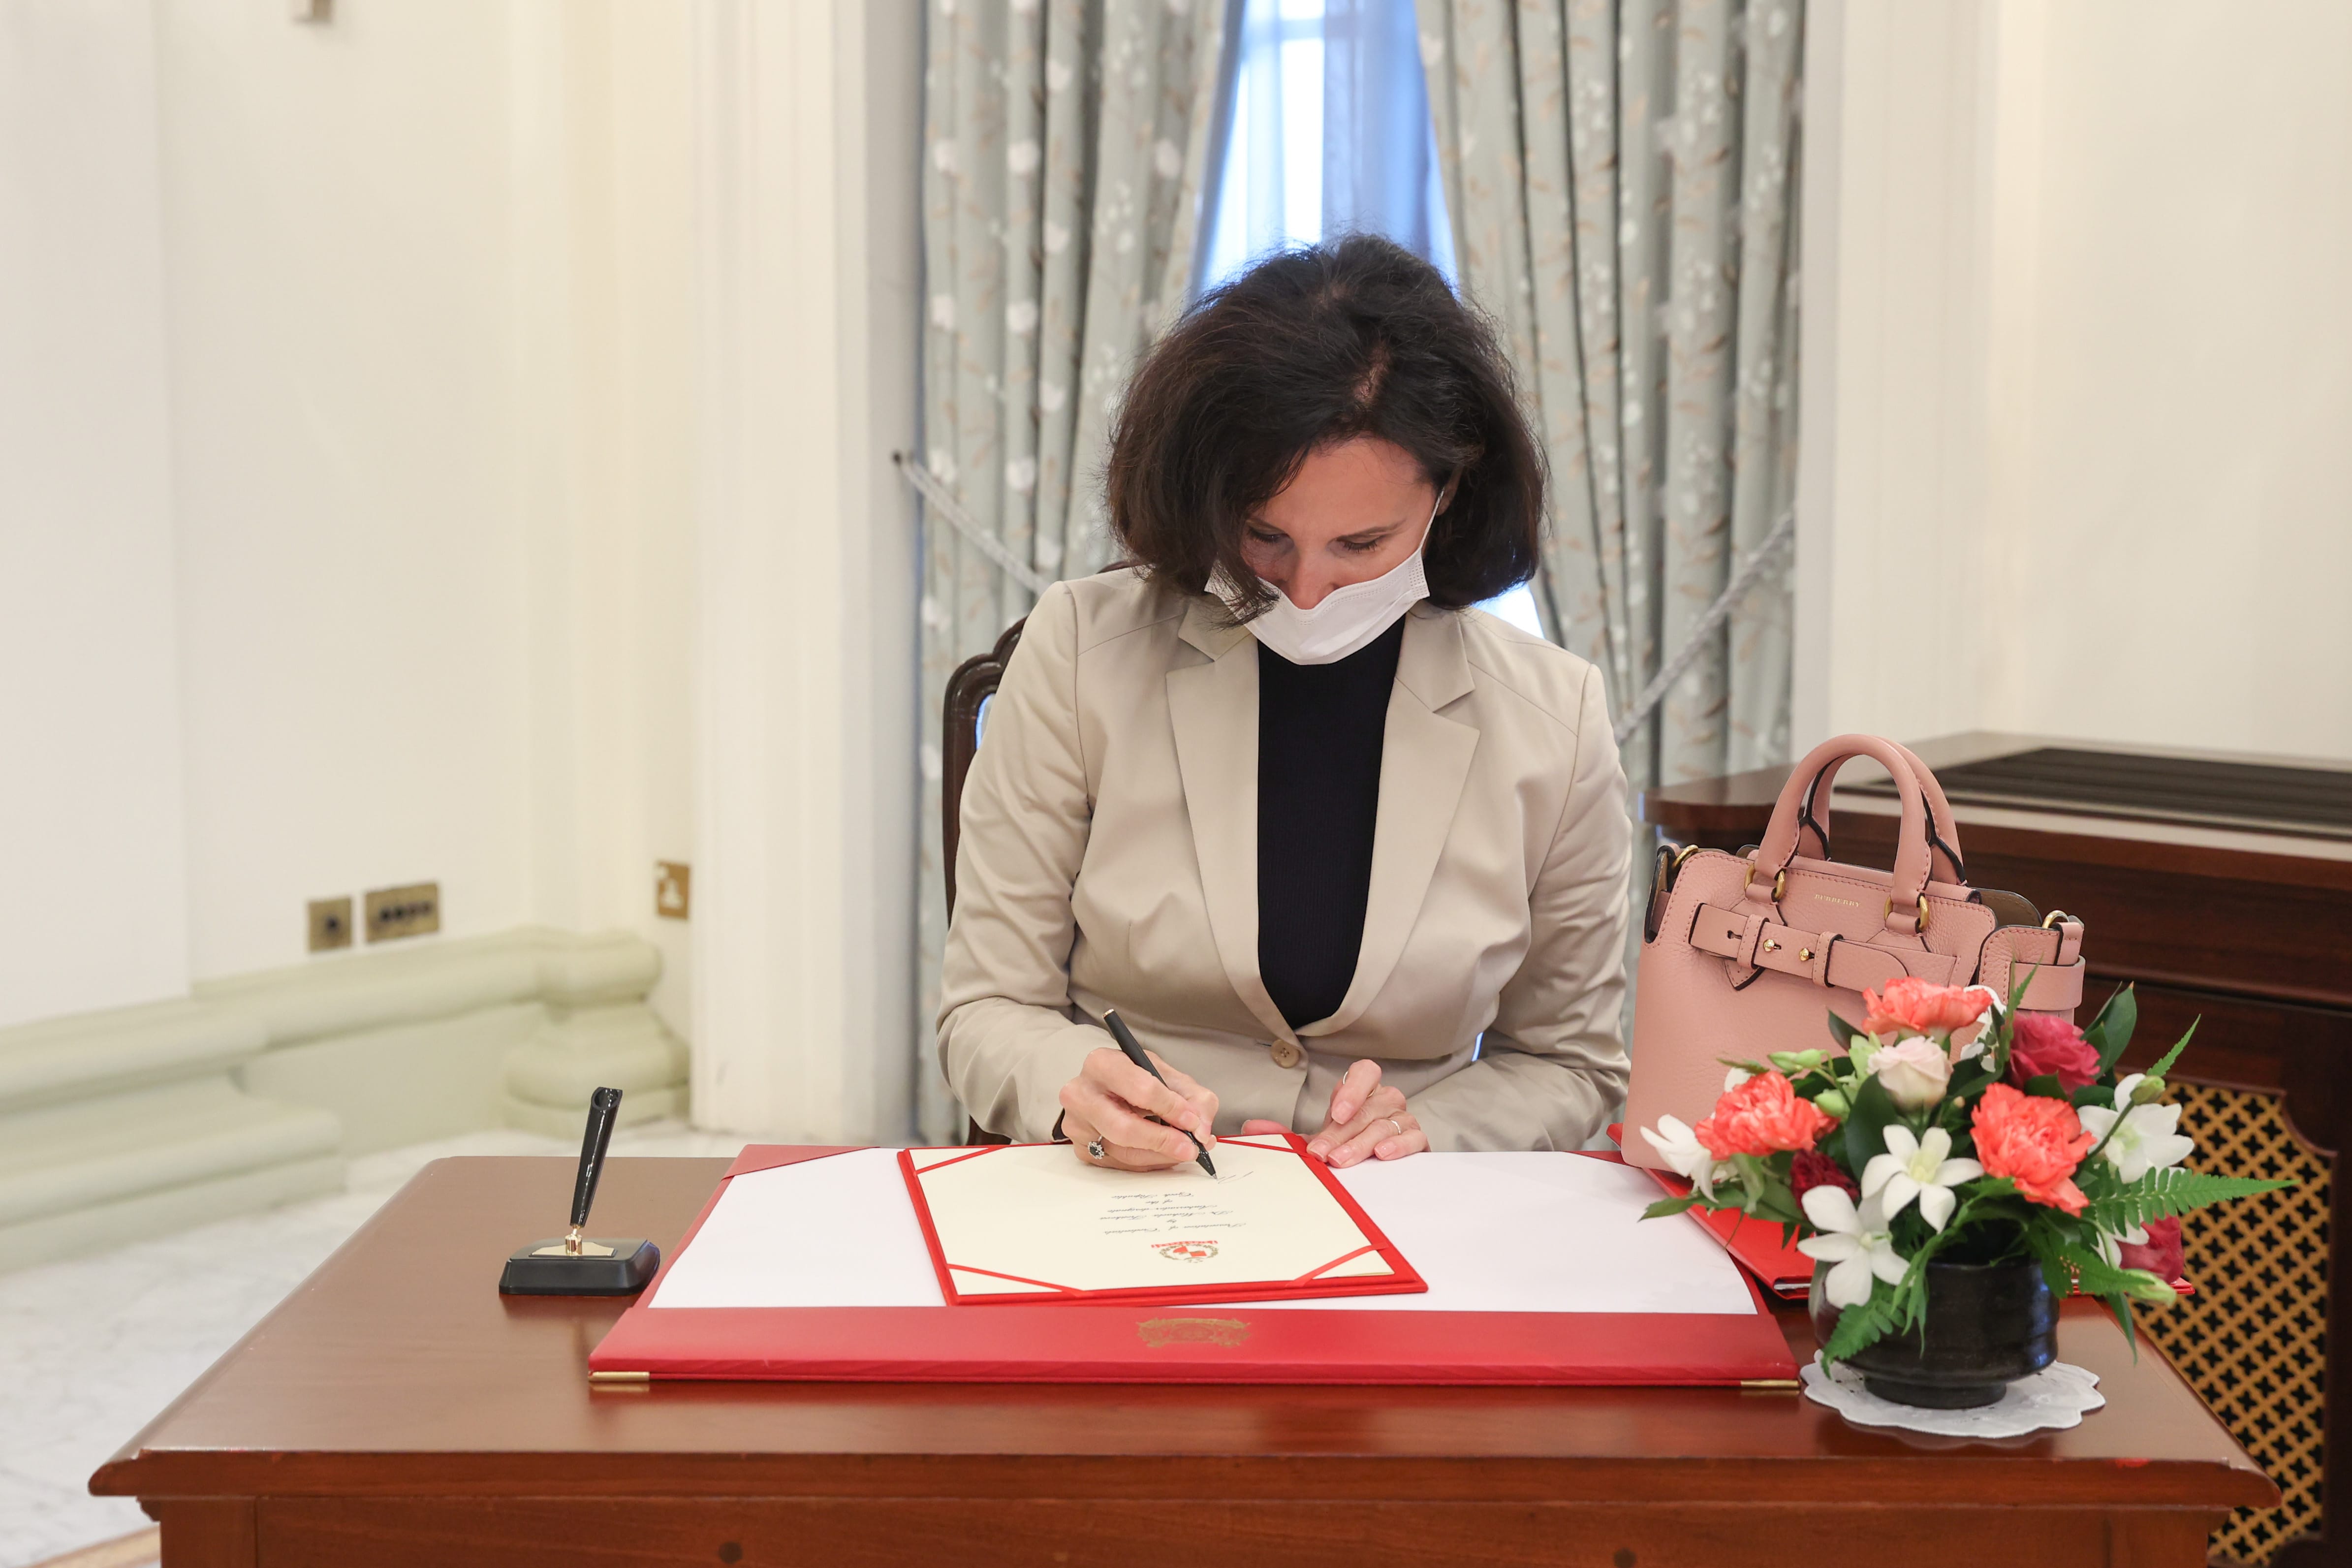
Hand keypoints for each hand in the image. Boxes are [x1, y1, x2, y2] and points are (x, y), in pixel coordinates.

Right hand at [1059, 1047, 1218, 1170]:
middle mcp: (1081, 1093)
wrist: (1106, 1087)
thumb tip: (1201, 1131)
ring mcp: (1076, 1123)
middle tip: (1189, 1147)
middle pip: (1125, 1128)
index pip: (1140, 1089)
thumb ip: (1194, 1098)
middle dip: (1163, 1141)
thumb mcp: (1168, 1075)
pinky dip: (1147, 1162)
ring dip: (1159, 1156)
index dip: (1171, 1108)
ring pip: (1123, 1152)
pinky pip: (1118, 1164)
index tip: (1192, 1121)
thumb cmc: (1135, 1078)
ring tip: (1182, 1150)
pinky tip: (1161, 1154)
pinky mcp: (1079, 1147)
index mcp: (1102, 1064)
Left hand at [1242, 1058, 1426, 1166]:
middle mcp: (1385, 1100)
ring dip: (1362, 1142)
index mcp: (1362, 1091)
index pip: (1365, 1071)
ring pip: (1387, 1124)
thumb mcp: (1316, 1140)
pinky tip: (1383, 1154)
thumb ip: (1285, 1133)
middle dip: (1343, 1132)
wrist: (1375, 1168)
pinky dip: (1399, 1145)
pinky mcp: (1417, 1140)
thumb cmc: (1346, 1146)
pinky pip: (1414, 1137)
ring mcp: (1403, 1118)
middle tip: (1323, 1153)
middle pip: (1369, 1107)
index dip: (1353, 1088)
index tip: (1336, 1112)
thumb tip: (1251, 1128)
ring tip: (1343, 1159)